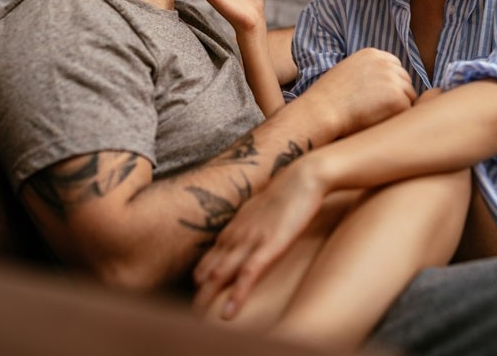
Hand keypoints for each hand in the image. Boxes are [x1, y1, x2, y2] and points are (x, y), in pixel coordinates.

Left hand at [192, 161, 325, 319]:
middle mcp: (236, 234)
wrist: (303, 177)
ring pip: (221, 274)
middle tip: (193, 312)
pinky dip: (236, 296)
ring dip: (209, 298)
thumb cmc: (287, 191)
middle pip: (209, 268)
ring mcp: (250, 240)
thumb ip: (252, 222)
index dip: (202, 274)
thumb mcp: (263, 208)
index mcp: (235, 226)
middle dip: (200, 292)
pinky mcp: (268, 246)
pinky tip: (228, 313)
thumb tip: (249, 231)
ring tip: (200, 318)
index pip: (211, 254)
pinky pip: (248, 275)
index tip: (198, 290)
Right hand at [301, 48, 415, 137]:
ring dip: (397, 107)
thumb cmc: (329, 98)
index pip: (395, 67)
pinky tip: (377, 121)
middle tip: (376, 109)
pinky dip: (396, 118)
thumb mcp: (348, 71)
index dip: (390, 84)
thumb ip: (368, 71)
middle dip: (396, 95)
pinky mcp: (398, 98)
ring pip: (408, 96)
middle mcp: (385, 63)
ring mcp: (393, 79)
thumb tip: (384, 85)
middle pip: (405, 81)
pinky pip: (407, 111)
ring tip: (374, 115)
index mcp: (372, 54)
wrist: (322, 110)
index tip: (379, 97)